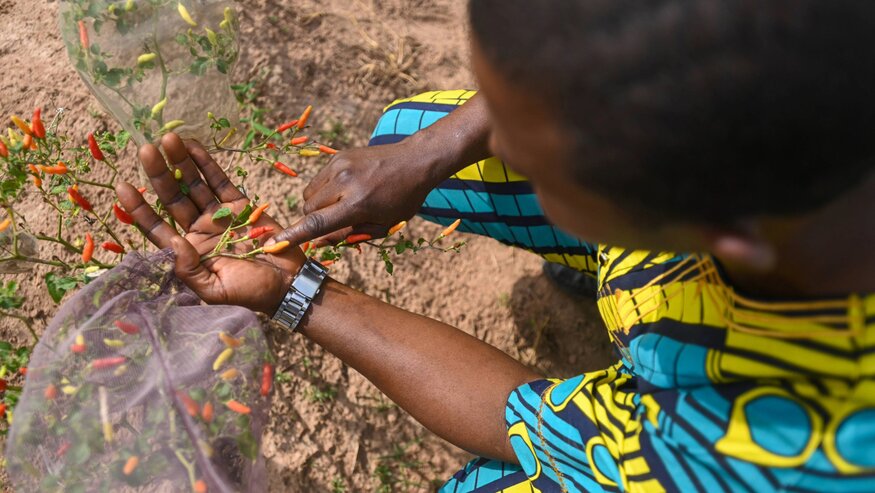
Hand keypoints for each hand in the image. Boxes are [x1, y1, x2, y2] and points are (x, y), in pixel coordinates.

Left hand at [116, 134, 305, 314]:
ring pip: (194, 184)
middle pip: (173, 198)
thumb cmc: (250, 293)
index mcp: (188, 252)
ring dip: (180, 162)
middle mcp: (199, 230)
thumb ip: (189, 270)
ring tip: (168, 138)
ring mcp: (219, 215)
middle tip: (146, 149)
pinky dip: (206, 164)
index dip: (139, 209)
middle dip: (159, 174)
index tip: (123, 187)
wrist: (288, 284)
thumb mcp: (215, 291)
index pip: (157, 227)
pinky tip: (193, 146)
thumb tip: (175, 241)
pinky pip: (219, 181)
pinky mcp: (240, 205)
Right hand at [272, 139, 437, 246]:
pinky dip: (324, 191)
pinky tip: (345, 190)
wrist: (414, 161)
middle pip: (308, 210)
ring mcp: (339, 166)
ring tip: (342, 205)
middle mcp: (344, 183)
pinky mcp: (337, 157)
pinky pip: (317, 181)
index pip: (316, 223)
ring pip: (309, 195)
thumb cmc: (403, 199)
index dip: (293, 236)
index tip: (273, 245)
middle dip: (315, 221)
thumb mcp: (382, 225)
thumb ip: (348, 235)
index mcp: (358, 204)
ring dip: (318, 206)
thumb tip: (317, 243)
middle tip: (336, 222)